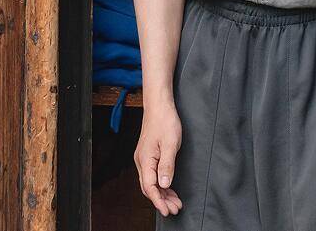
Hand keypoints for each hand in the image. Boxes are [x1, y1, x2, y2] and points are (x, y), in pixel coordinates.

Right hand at [135, 101, 183, 216]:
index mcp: (145, 159)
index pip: (150, 187)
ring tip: (174, 202)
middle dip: (161, 200)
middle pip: (149, 188)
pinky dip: (161, 184)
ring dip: (162, 193)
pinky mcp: (148, 155)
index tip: (168, 210)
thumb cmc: (165, 121)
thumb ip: (167, 165)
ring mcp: (143, 158)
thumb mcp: (171, 143)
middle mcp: (141, 161)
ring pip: (151, 182)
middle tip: (175, 209)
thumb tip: (164, 185)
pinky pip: (152, 175)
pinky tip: (169, 188)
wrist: (159, 105)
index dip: (159, 201)